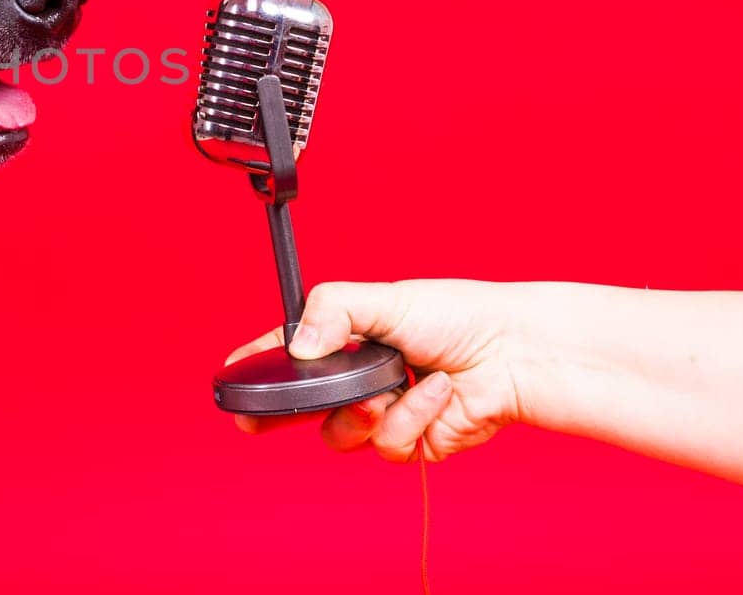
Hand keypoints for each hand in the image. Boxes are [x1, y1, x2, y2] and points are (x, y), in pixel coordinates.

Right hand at [226, 279, 528, 462]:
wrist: (512, 353)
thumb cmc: (457, 316)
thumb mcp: (385, 298)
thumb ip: (333, 311)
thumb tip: (299, 345)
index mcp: (346, 339)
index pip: (289, 354)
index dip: (257, 366)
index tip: (229, 374)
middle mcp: (359, 379)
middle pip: (300, 408)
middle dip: (277, 416)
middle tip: (255, 421)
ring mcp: (383, 413)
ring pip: (341, 434)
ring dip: (365, 411)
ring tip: (393, 385)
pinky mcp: (412, 442)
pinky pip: (388, 444)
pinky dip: (412, 418)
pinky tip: (436, 392)